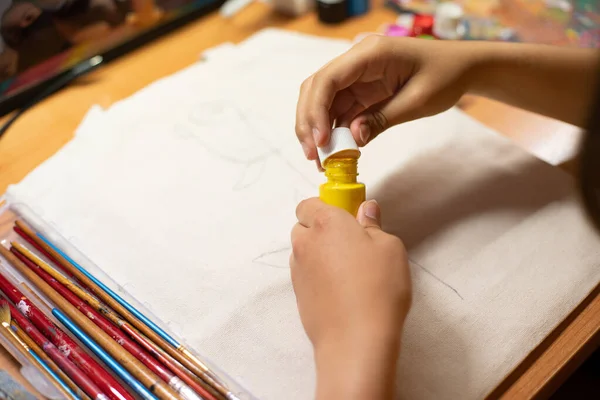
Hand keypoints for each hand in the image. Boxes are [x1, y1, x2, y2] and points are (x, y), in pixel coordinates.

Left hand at [290, 198, 410, 398]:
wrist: (355, 339)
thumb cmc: (378, 287)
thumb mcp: (390, 248)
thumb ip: (373, 224)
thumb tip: (366, 210)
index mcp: (326, 223)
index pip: (309, 203)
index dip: (325, 207)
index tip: (345, 217)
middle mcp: (305, 243)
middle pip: (303, 226)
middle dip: (320, 230)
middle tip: (349, 244)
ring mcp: (297, 270)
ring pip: (303, 251)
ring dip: (318, 253)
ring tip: (347, 271)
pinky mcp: (297, 294)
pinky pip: (305, 274)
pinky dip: (317, 275)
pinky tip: (340, 289)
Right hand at [295, 35, 475, 159]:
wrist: (463, 67)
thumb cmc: (446, 76)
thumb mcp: (417, 101)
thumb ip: (382, 119)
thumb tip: (352, 140)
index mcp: (370, 54)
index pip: (328, 79)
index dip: (316, 111)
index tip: (319, 141)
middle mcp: (357, 61)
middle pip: (316, 89)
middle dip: (309, 122)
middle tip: (313, 156)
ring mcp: (357, 75)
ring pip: (323, 101)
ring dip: (318, 129)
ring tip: (321, 159)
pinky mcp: (361, 89)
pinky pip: (339, 109)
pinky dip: (334, 130)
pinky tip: (335, 151)